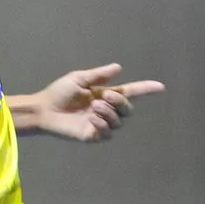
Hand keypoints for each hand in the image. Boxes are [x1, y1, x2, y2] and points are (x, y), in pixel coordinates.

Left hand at [30, 64, 164, 142]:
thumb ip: (99, 75)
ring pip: (118, 122)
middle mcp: (106, 110)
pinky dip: (102, 123)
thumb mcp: (79, 79)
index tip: (160, 87)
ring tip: (93, 106)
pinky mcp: (93, 136)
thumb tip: (119, 67)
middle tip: (105, 96)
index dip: (145, 90)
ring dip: (108, 112)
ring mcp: (100, 124)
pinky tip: (92, 118)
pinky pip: (107, 132)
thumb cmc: (59, 93)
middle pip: (127, 110)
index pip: (130, 93)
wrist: (44, 109)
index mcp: (105, 95)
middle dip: (120, 102)